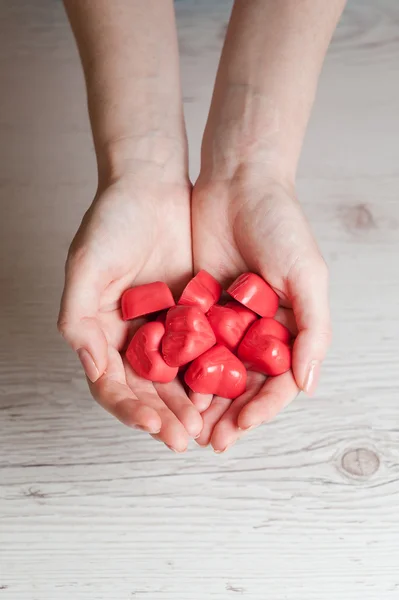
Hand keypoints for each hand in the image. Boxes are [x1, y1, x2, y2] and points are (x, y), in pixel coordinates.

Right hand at [58, 169, 202, 451]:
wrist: (152, 185)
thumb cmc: (112, 221)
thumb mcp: (87, 266)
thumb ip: (79, 318)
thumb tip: (91, 368)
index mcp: (101, 333)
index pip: (111, 384)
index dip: (128, 409)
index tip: (152, 425)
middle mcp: (131, 337)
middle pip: (145, 391)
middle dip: (162, 417)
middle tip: (185, 438)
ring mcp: (163, 328)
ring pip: (175, 378)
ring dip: (187, 404)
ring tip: (205, 425)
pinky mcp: (192, 314)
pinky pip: (201, 351)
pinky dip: (208, 372)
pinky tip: (222, 389)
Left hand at [191, 170, 330, 451]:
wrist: (238, 182)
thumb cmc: (281, 224)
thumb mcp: (307, 275)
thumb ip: (313, 329)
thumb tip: (308, 384)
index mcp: (290, 328)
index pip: (279, 381)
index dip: (262, 409)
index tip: (239, 427)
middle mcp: (259, 330)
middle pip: (245, 385)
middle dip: (230, 415)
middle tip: (210, 440)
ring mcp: (228, 320)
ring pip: (216, 372)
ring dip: (205, 400)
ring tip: (189, 424)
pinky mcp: (199, 306)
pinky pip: (191, 344)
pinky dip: (183, 368)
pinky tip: (171, 387)